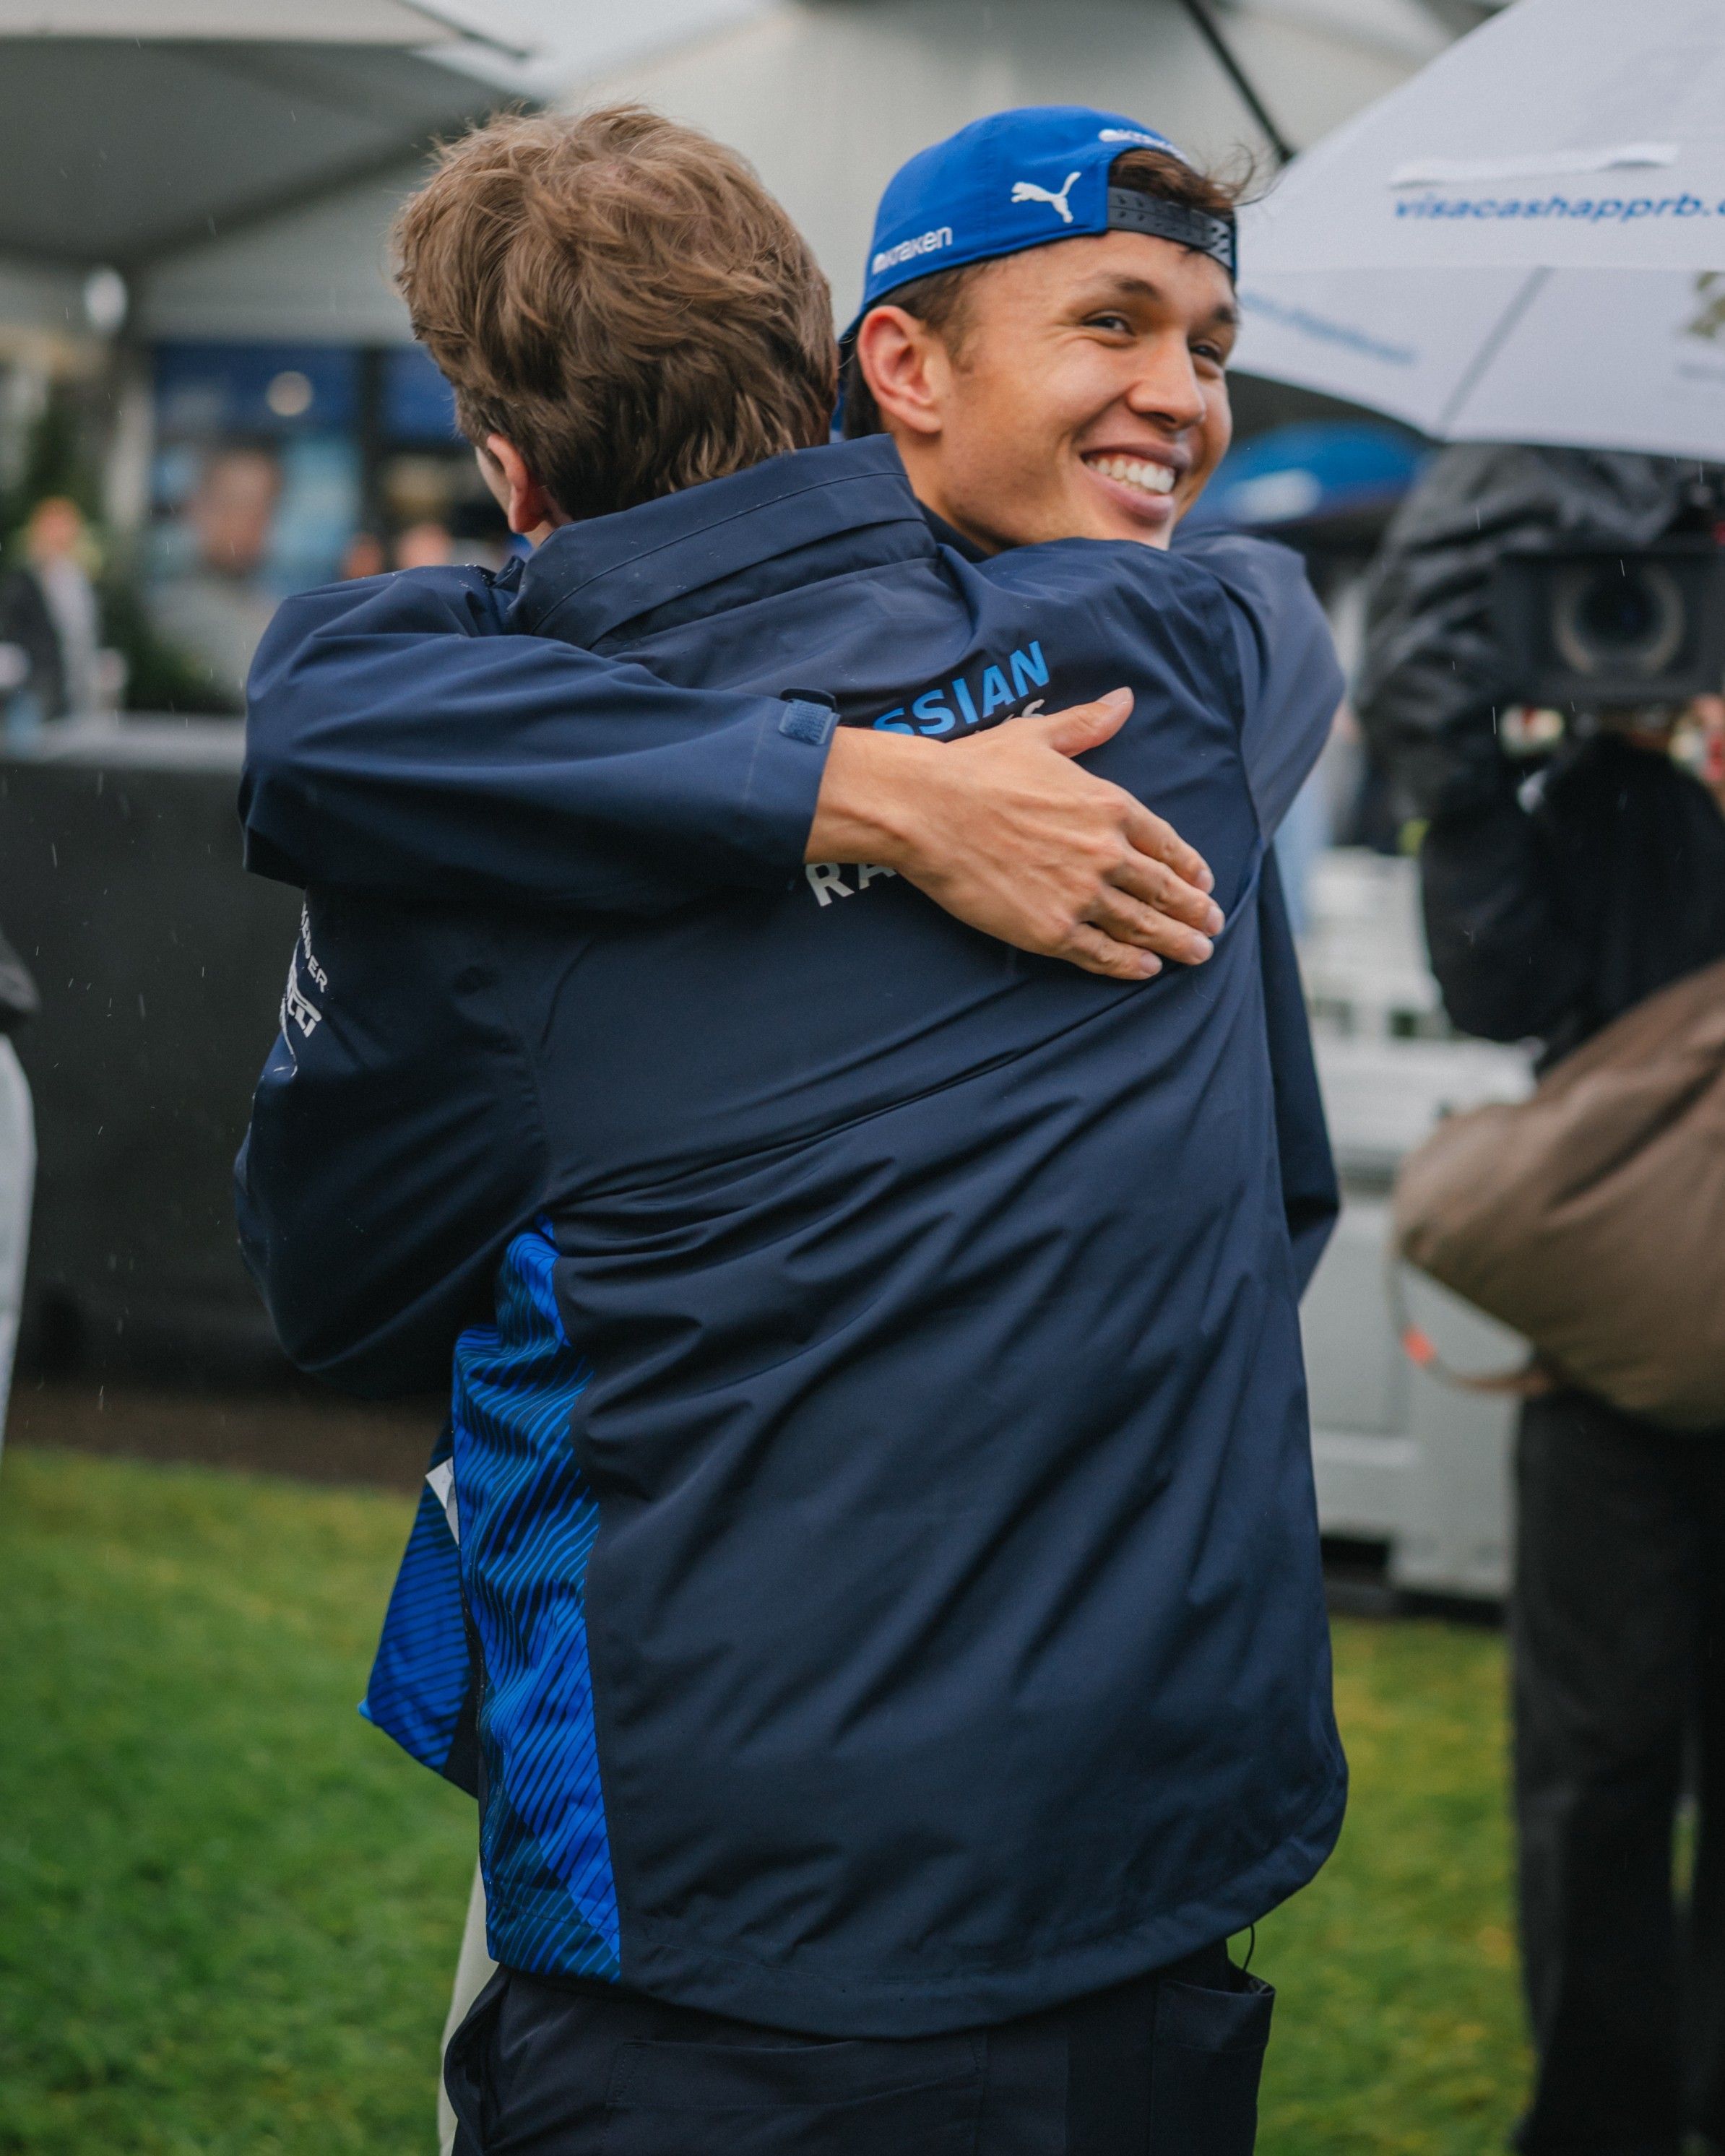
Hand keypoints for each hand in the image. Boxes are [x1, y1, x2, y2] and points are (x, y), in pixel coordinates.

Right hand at [806, 690, 1223, 980]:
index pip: (1165, 843)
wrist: (927, 810)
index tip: (1204, 882)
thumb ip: (1088, 724)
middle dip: (1194, 911)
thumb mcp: (1039, 735)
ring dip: (1175, 942)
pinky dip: (1128, 964)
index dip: (1189, 866)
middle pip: (1163, 890)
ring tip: (1197, 953)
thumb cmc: (976, 768)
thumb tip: (1126, 699)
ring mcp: (1080, 895)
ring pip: (1141, 926)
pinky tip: (1147, 969)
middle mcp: (1105, 853)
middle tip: (1213, 926)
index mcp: (1108, 805)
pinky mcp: (1050, 930)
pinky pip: (1101, 953)